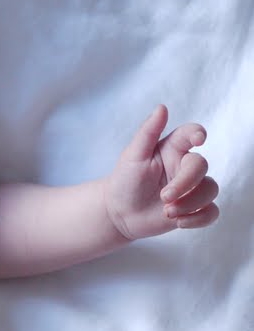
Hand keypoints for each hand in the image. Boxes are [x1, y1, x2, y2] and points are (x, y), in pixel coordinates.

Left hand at [105, 105, 217, 241]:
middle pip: (202, 167)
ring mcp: (191, 188)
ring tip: (167, 212)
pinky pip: (211, 212)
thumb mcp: (132, 155)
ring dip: (191, 203)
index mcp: (173, 148)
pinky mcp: (193, 209)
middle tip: (164, 197)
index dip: (198, 134)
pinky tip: (179, 222)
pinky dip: (199, 218)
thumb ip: (148, 131)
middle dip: (185, 183)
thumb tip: (162, 107)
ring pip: (210, 190)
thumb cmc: (124, 181)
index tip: (198, 140)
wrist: (118, 212)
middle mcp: (185, 166)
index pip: (191, 134)